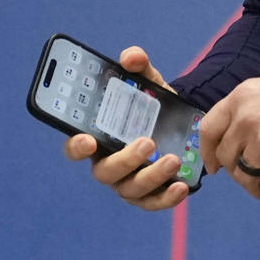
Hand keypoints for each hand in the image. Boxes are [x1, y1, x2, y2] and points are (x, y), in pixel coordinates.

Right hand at [63, 46, 188, 211]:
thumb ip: (139, 69)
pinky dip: (167, 198)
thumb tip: (132, 56)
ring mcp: (128, 182)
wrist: (181, 124)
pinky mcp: (151, 194)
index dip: (76, 146)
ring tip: (173, 159)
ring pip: (131, 189)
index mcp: (99, 138)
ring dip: (152, 176)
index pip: (76, 147)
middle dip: (125, 160)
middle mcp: (109, 163)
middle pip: (105, 171)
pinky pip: (154, 202)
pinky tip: (182, 187)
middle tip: (147, 143)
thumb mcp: (149, 84)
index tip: (86, 139)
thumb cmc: (152, 107)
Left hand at [201, 68, 259, 212]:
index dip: (207, 152)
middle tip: (251, 176)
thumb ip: (251, 105)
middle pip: (227, 157)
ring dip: (254, 188)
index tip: (214, 166)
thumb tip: (241, 128)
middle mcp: (245, 121)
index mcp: (240, 99)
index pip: (209, 129)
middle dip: (236, 171)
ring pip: (246, 176)